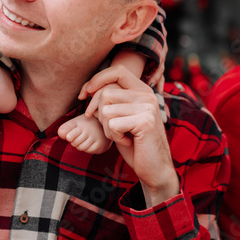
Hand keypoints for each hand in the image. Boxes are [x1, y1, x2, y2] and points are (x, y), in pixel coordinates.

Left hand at [83, 65, 179, 205]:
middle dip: (100, 115)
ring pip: (106, 110)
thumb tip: (89, 88)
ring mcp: (147, 107)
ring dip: (108, 129)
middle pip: (106, 93)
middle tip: (114, 130)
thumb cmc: (135, 143)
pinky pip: (113, 125)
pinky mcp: (145, 121)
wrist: (154, 168)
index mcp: (142, 90)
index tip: (85, 94)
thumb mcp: (121, 117)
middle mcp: (147, 95)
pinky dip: (115, 137)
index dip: (98, 79)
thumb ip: (112, 101)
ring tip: (123, 136)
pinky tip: (129, 142)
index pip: (117, 71)